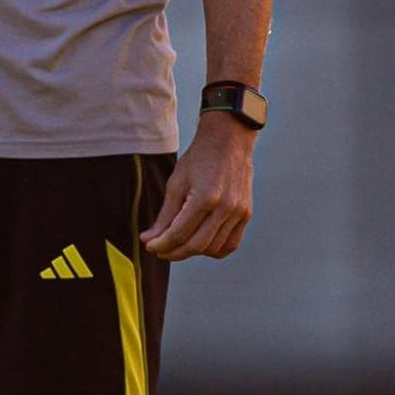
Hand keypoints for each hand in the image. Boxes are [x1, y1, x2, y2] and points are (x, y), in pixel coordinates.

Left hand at [140, 113, 254, 260]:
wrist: (228, 142)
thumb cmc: (198, 159)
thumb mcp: (176, 183)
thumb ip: (164, 215)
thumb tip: (149, 239)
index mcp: (204, 197)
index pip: (179, 233)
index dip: (162, 244)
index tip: (149, 246)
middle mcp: (225, 208)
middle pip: (197, 246)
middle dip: (174, 252)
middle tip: (160, 250)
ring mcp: (239, 213)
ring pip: (214, 249)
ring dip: (193, 252)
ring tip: (178, 245)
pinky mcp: (246, 214)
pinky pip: (231, 244)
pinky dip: (214, 250)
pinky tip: (200, 244)